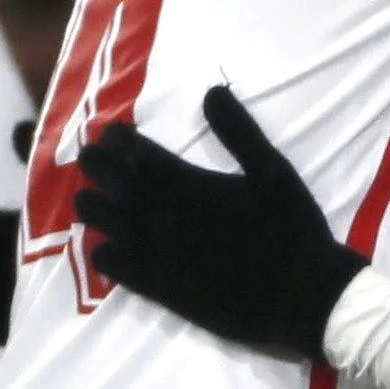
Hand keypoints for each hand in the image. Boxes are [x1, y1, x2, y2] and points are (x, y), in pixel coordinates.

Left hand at [75, 86, 365, 355]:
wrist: (298, 297)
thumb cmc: (290, 229)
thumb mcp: (272, 170)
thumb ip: (238, 131)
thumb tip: (211, 91)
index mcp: (185, 182)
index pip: (133, 152)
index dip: (116, 139)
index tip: (112, 134)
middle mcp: (159, 215)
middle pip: (107, 182)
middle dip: (95, 165)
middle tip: (92, 159)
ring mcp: (153, 252)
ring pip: (101, 222)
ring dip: (92, 206)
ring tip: (91, 199)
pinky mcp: (156, 287)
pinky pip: (111, 266)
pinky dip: (102, 251)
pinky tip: (104, 246)